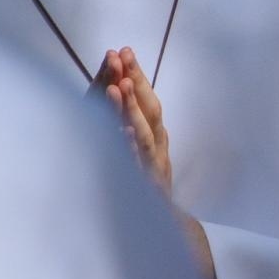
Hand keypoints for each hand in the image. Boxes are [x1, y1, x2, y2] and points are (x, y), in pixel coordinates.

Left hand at [102, 47, 173, 192]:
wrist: (159, 227)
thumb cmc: (144, 181)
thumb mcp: (141, 146)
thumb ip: (132, 119)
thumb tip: (120, 80)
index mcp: (156, 134)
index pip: (147, 99)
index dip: (137, 74)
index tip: (122, 50)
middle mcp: (159, 147)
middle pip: (151, 112)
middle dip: (136, 84)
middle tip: (121, 58)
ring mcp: (153, 168)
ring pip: (144, 136)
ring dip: (131, 110)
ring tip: (118, 87)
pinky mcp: (144, 190)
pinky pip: (136, 166)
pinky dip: (130, 149)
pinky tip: (122, 133)